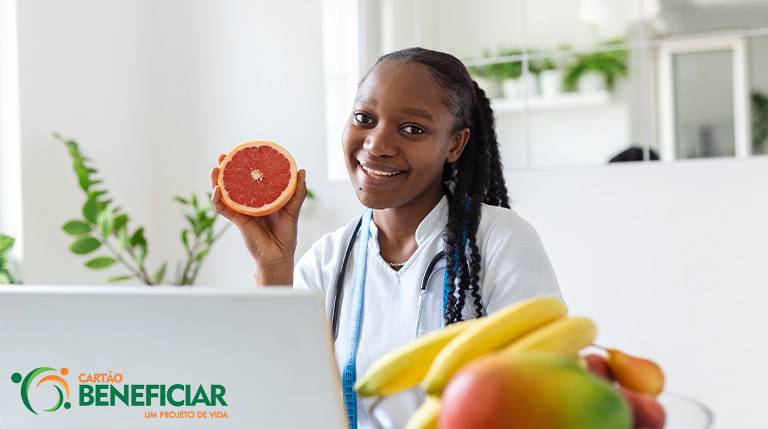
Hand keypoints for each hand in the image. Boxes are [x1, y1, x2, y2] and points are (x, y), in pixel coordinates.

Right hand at [210, 154, 307, 282]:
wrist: (279, 256)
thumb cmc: (286, 234)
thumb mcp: (293, 210)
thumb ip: (297, 192)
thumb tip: (301, 170)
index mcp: (261, 197)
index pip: (249, 177)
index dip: (243, 165)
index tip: (241, 151)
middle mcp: (249, 202)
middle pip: (233, 182)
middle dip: (226, 169)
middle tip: (223, 157)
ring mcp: (241, 210)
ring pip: (225, 193)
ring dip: (217, 181)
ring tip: (216, 169)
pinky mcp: (237, 220)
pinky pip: (224, 209)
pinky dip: (218, 200)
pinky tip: (216, 191)